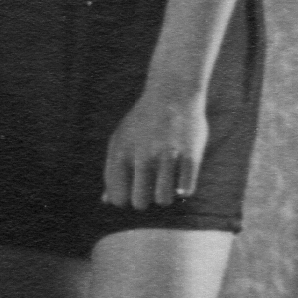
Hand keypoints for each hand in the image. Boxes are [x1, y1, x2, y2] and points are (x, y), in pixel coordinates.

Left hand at [103, 85, 209, 207]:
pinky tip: (181, 178)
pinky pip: (186, 190)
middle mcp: (142, 155)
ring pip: (164, 200)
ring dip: (166, 197)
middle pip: (140, 203)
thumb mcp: (120, 141)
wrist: (172, 93)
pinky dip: (184, 190)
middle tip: (151, 187)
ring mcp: (166, 155)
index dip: (126, 200)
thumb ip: (113, 171)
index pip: (118, 198)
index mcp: (120, 153)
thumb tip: (107, 201)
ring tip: (167, 184)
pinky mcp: (191, 154)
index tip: (132, 189)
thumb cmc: (143, 123)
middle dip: (146, 200)